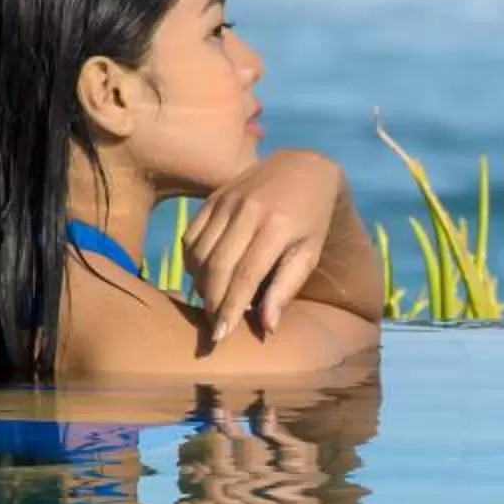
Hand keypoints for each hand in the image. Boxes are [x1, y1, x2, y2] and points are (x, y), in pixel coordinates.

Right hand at [185, 152, 344, 344]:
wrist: (303, 167)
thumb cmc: (312, 218)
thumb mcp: (309, 253)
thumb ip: (286, 288)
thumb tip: (267, 327)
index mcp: (276, 226)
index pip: (246, 275)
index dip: (230, 308)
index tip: (221, 336)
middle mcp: (247, 211)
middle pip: (217, 266)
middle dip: (212, 302)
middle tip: (214, 328)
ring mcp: (226, 202)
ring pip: (198, 253)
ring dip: (200, 285)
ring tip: (212, 304)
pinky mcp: (212, 198)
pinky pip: (190, 237)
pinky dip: (191, 262)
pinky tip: (202, 277)